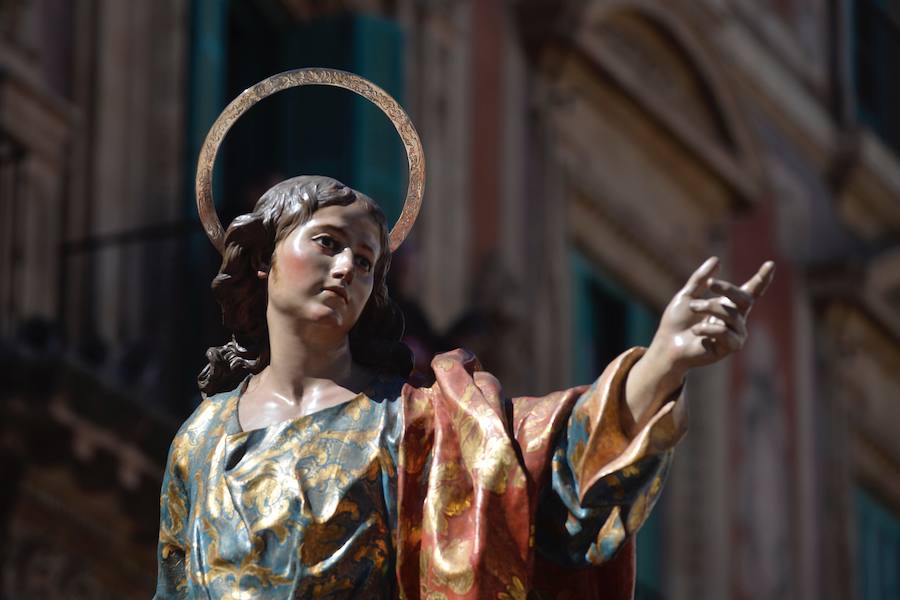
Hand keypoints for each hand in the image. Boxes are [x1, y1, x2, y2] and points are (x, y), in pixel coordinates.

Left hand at [648, 256, 774, 377]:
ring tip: (693, 308)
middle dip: (727, 288)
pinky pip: (725, 333)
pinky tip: (695, 330)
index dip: (761, 279)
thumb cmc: (677, 322)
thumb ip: (700, 279)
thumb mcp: (687, 296)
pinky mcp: (730, 347)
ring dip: (709, 308)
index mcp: (728, 305)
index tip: (770, 264)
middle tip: (709, 284)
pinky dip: (708, 328)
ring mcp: (735, 334)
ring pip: (731, 314)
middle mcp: (736, 319)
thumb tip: (716, 260)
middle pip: (744, 299)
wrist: (667, 344)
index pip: (750, 292)